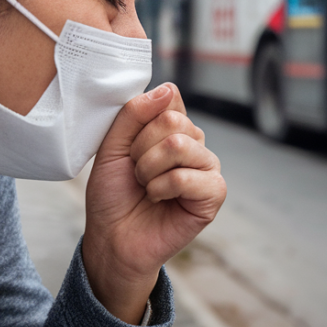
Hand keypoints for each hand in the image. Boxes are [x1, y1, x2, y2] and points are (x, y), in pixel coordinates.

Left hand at [81, 83, 225, 323]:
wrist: (112, 238)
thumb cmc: (113, 195)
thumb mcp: (111, 146)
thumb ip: (133, 113)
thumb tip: (168, 88)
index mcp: (173, 127)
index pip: (168, 98)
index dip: (141, 121)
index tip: (128, 145)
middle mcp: (194, 143)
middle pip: (172, 120)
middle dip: (141, 149)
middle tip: (136, 172)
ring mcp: (207, 167)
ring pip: (179, 145)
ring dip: (149, 170)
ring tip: (146, 187)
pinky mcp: (214, 194)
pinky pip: (187, 176)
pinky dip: (162, 188)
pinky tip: (159, 200)